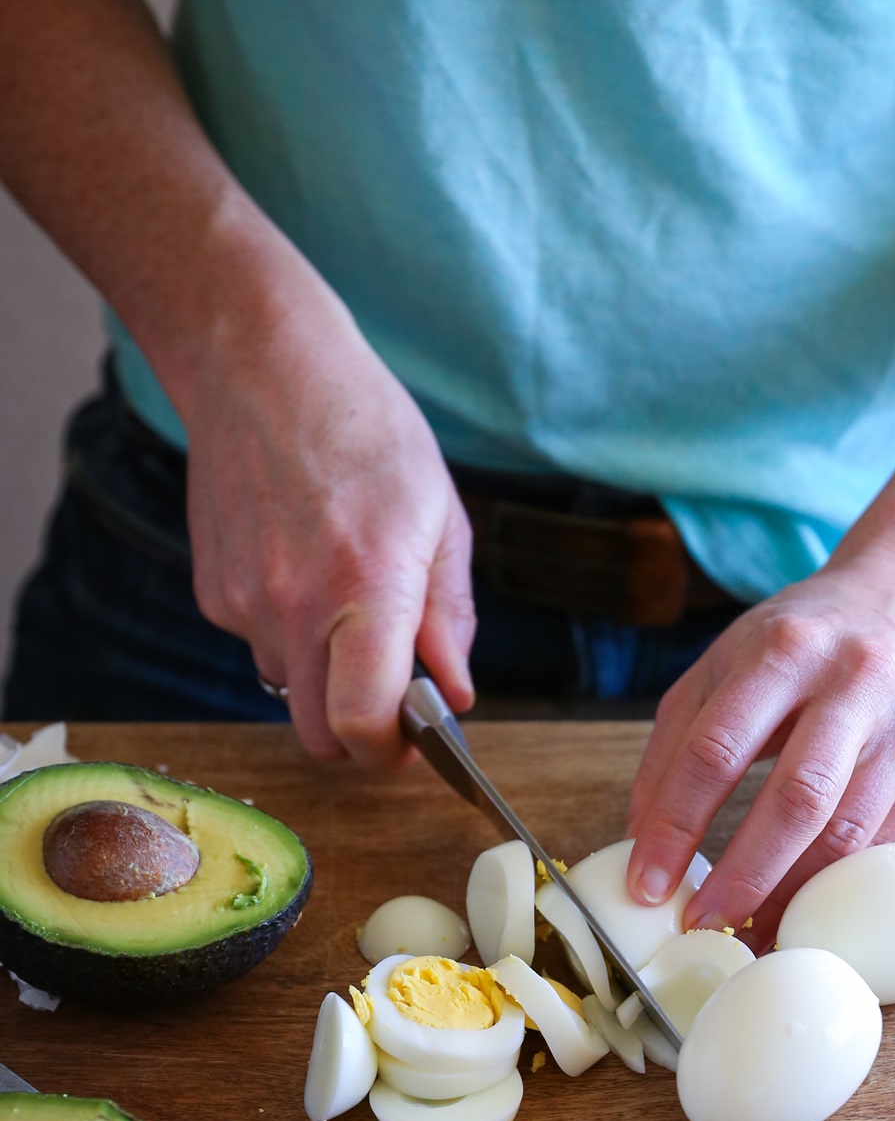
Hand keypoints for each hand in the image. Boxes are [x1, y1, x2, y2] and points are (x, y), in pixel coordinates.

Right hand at [184, 261, 474, 768]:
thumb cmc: (366, 430)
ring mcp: (244, 605)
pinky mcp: (212, 594)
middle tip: (392, 699)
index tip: (415, 739)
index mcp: (367, 588)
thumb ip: (448, 616)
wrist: (260, 368)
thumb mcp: (441, 517)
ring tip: (348, 600)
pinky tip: (305, 568)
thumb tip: (455, 692)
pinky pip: (260, 645)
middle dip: (361, 736)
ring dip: (326, 677)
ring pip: (290, 691)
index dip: (392, 753)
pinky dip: (290, 633)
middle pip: (320, 737)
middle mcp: (295, 608)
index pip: (362, 725)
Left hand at [625, 555, 894, 944]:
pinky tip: (807, 907)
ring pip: (851, 833)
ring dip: (795, 896)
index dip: (676, 825)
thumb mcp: (726, 664)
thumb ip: (676, 744)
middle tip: (703, 925)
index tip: (647, 885)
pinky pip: (890, 843)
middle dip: (744, 876)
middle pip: (797, 799)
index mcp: (783, 649)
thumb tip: (643, 839)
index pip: (716, 749)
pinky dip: (843, 884)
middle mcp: (856, 680)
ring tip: (751, 932)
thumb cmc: (803, 643)